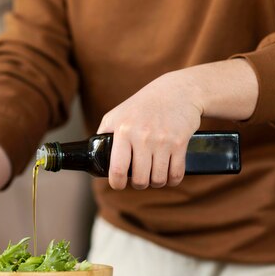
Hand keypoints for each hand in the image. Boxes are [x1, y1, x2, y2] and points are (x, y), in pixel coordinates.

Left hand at [97, 71, 202, 189]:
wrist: (177, 91)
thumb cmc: (142, 105)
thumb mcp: (116, 115)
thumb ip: (104, 134)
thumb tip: (94, 155)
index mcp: (123, 130)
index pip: (117, 168)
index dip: (116, 183)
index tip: (118, 184)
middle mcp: (142, 136)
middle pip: (140, 179)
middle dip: (139, 184)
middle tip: (139, 179)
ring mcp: (162, 141)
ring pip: (158, 179)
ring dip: (155, 182)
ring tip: (153, 176)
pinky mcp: (180, 143)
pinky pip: (176, 174)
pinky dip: (172, 179)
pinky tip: (168, 174)